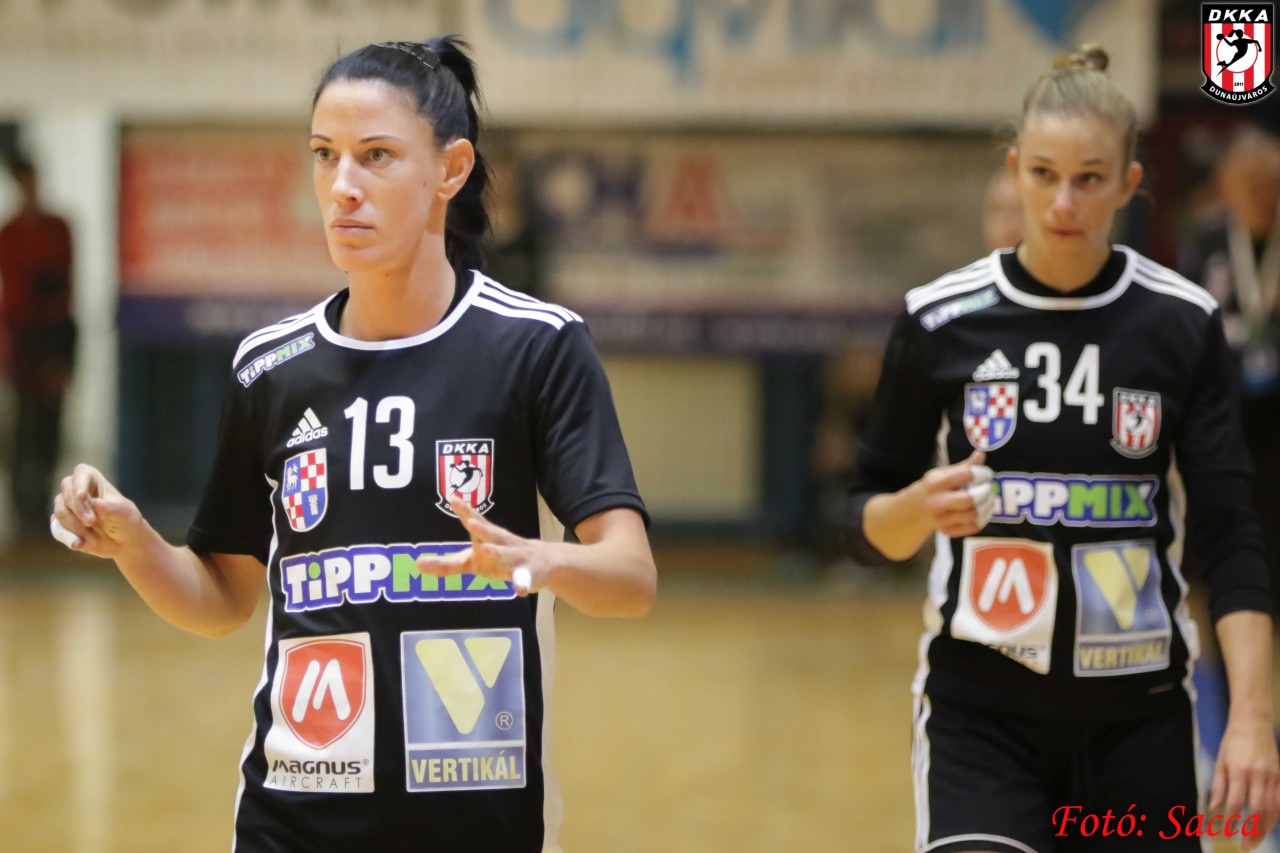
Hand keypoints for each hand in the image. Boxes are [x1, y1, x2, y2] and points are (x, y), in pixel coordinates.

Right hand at [51, 464, 146, 557]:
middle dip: (78, 510)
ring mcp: (67, 508)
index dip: (79, 483)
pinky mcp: (62, 525)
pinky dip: (69, 537)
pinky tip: (80, 544)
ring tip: (95, 538)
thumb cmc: (125, 521)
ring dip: (75, 526)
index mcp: (94, 480)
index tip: (82, 497)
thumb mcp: (123, 513)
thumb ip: (110, 508)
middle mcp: (76, 491)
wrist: (124, 542)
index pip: (81, 473)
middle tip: (91, 522)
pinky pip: (57, 529)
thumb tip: (96, 505)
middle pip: (66, 494)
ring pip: (60, 512)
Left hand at [415, 499, 545, 596]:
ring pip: (506, 554)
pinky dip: (521, 584)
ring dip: (497, 551)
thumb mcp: (472, 561)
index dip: (465, 510)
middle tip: (470, 521)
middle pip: (490, 533)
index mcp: (487, 537)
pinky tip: (519, 591)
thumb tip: (417, 564)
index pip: (475, 521)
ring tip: (487, 549)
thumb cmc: (499, 557)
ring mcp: (516, 557)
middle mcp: (502, 542)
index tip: (454, 498)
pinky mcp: (527, 574)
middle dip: (480, 528)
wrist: (542, 562)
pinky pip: (523, 579)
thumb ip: (447, 564)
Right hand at [920, 450, 995, 537]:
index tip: (987, 474)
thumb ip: (964, 466)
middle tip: (989, 488)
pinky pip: (972, 527)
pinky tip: (983, 511)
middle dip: (985, 492)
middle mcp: (936, 502)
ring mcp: (940, 519)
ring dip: (986, 506)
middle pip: (968, 500)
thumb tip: (981, 453)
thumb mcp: (943, 473)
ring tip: (989, 499)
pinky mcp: (947, 531)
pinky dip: (982, 519)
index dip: (981, 473)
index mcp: (935, 483)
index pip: (965, 475)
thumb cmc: (933, 488)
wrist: (913, 510)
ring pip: (973, 515)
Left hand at [1210, 715, 1279, 848]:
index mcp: (1239, 770)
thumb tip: (1214, 808)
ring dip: (1265, 828)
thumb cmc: (1233, 743)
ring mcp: (1273, 776)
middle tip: (1245, 845)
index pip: (1235, 802)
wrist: (1253, 724)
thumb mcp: (1220, 761)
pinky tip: (1269, 825)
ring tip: (1256, 840)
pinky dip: (1276, 816)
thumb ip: (1218, 786)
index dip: (1230, 820)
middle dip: (1251, 830)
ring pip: (1273, 809)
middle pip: (1258, 809)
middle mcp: (1258, 775)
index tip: (1224, 832)